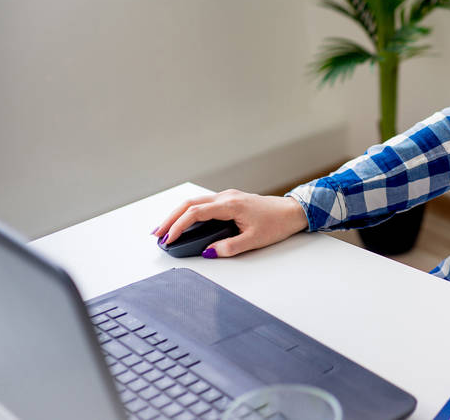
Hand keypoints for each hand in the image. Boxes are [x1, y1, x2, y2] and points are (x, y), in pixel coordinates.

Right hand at [151, 189, 308, 257]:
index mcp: (230, 204)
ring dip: (178, 214)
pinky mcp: (230, 200)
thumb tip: (209, 252)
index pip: (196, 212)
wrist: (292, 211)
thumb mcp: (254, 240)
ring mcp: (228, 196)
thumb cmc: (277, 223)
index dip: (179, 226)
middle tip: (157, 234)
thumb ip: (229, 247)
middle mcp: (226, 196)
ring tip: (165, 229)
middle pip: (190, 203)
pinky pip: (204, 204)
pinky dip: (190, 213)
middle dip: (171, 218)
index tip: (169, 239)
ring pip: (195, 202)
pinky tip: (184, 222)